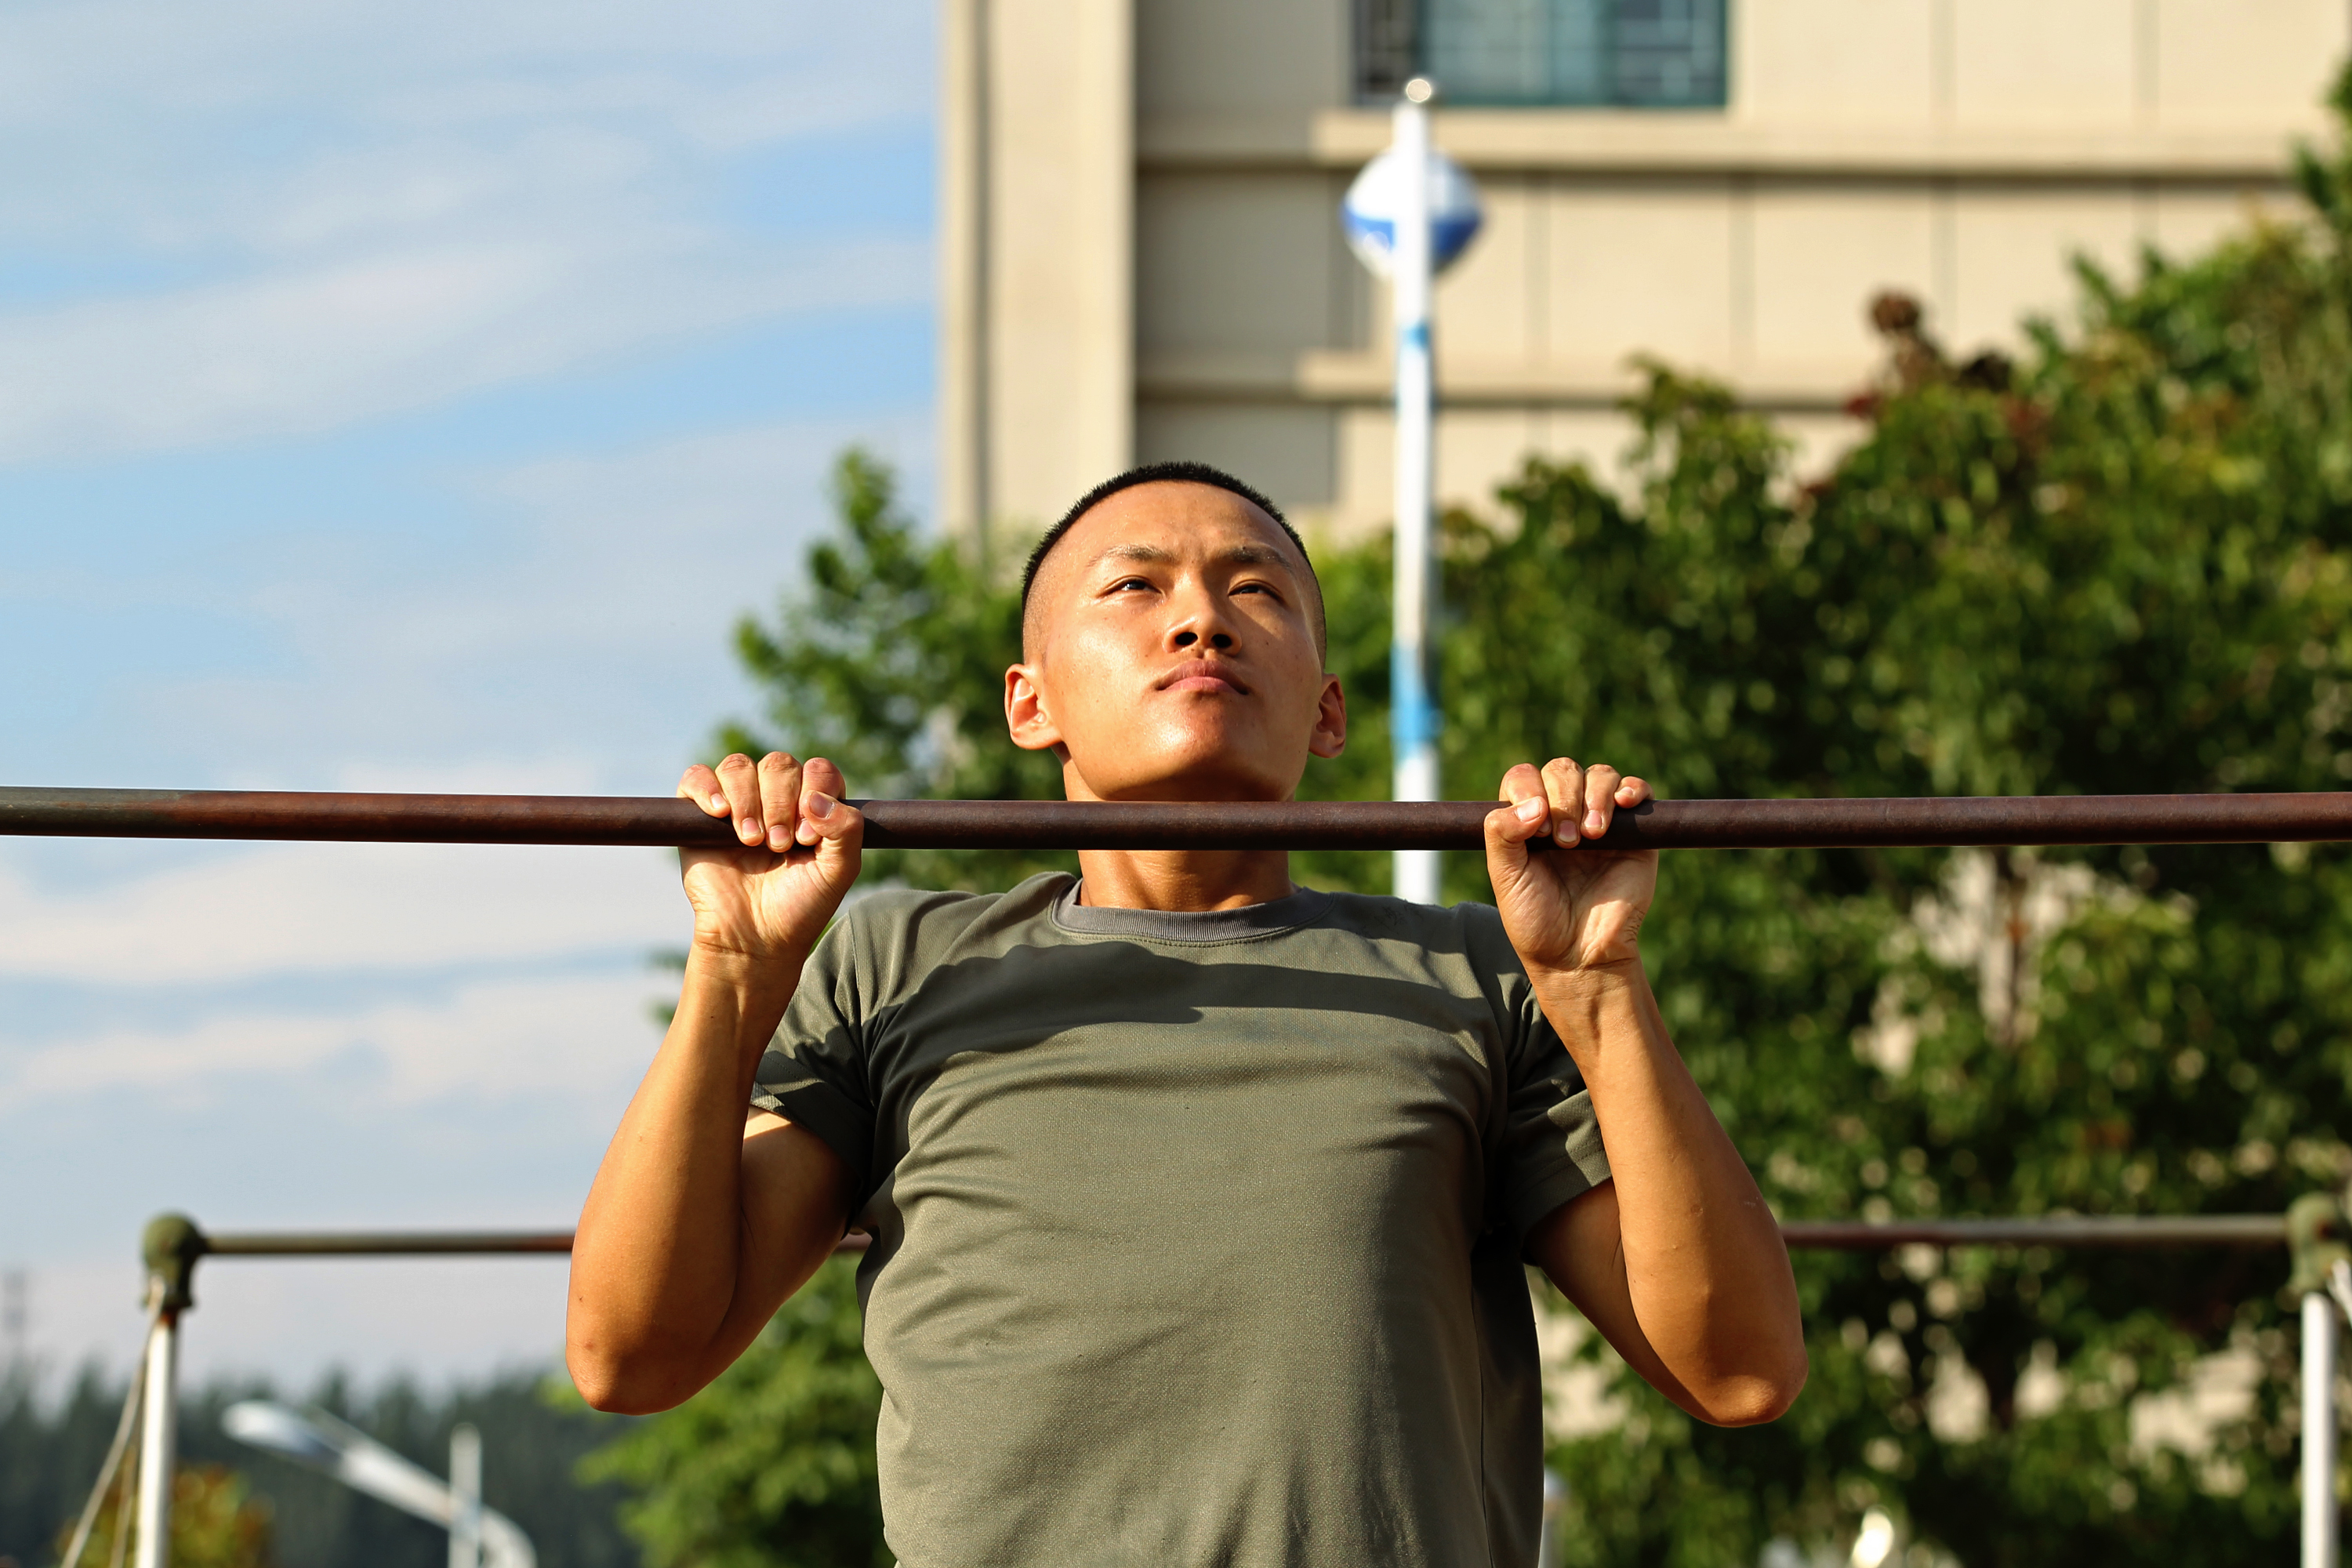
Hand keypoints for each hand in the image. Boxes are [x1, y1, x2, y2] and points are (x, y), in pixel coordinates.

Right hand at [675, 752, 862, 964]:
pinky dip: (708, 788)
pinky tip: (721, 813)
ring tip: (752, 841)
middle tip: (779, 846)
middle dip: (780, 803)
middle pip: (779, 764)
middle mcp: (775, 796)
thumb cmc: (800, 905)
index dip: (815, 793)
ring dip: (748, 800)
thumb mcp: (838, 871)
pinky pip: (697, 776)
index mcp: (812, 804)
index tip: (808, 837)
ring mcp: (737, 802)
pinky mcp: (698, 815)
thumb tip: (816, 798)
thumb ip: (847, 830)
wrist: (754, 937)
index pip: (818, 770)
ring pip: (738, 766)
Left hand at [1484, 758, 1655, 974]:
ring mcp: (1600, 819)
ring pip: (1600, 775)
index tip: (1536, 830)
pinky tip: (1624, 804)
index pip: (1524, 777)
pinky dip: (1632, 789)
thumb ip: (1502, 834)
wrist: (1579, 956)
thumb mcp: (1505, 877)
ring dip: (1595, 797)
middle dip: (1563, 798)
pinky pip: (1636, 791)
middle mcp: (1563, 813)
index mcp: (1527, 819)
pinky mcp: (1634, 832)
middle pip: (1562, 770)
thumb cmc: (1537, 919)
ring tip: (1591, 836)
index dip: (1528, 790)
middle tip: (1565, 843)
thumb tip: (1532, 804)